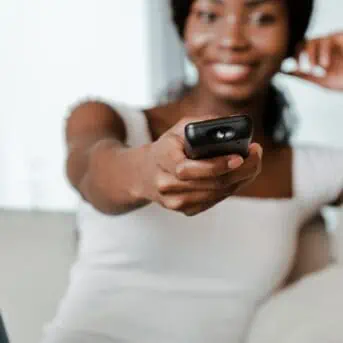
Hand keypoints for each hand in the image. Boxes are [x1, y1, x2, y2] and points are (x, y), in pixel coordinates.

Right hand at [138, 116, 262, 215]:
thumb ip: (203, 124)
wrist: (146, 174)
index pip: (189, 168)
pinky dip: (230, 189)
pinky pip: (214, 201)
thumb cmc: (167, 148)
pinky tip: (237, 177)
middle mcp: (165, 184)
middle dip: (241, 171)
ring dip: (240, 180)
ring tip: (252, 164)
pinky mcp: (184, 210)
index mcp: (162, 159)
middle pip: (211, 184)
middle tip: (256, 156)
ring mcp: (174, 201)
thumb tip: (235, 124)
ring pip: (216, 194)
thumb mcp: (179, 129)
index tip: (240, 156)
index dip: (217, 165)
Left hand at [282, 32, 342, 90]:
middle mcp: (325, 48)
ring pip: (314, 39)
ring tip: (317, 67)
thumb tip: (285, 73)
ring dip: (311, 54)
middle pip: (305, 41)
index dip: (295, 56)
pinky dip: (322, 51)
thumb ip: (304, 76)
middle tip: (303, 67)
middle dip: (300, 53)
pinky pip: (326, 38)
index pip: (301, 50)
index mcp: (319, 57)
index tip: (295, 67)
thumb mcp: (320, 81)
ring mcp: (333, 42)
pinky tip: (325, 64)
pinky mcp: (340, 37)